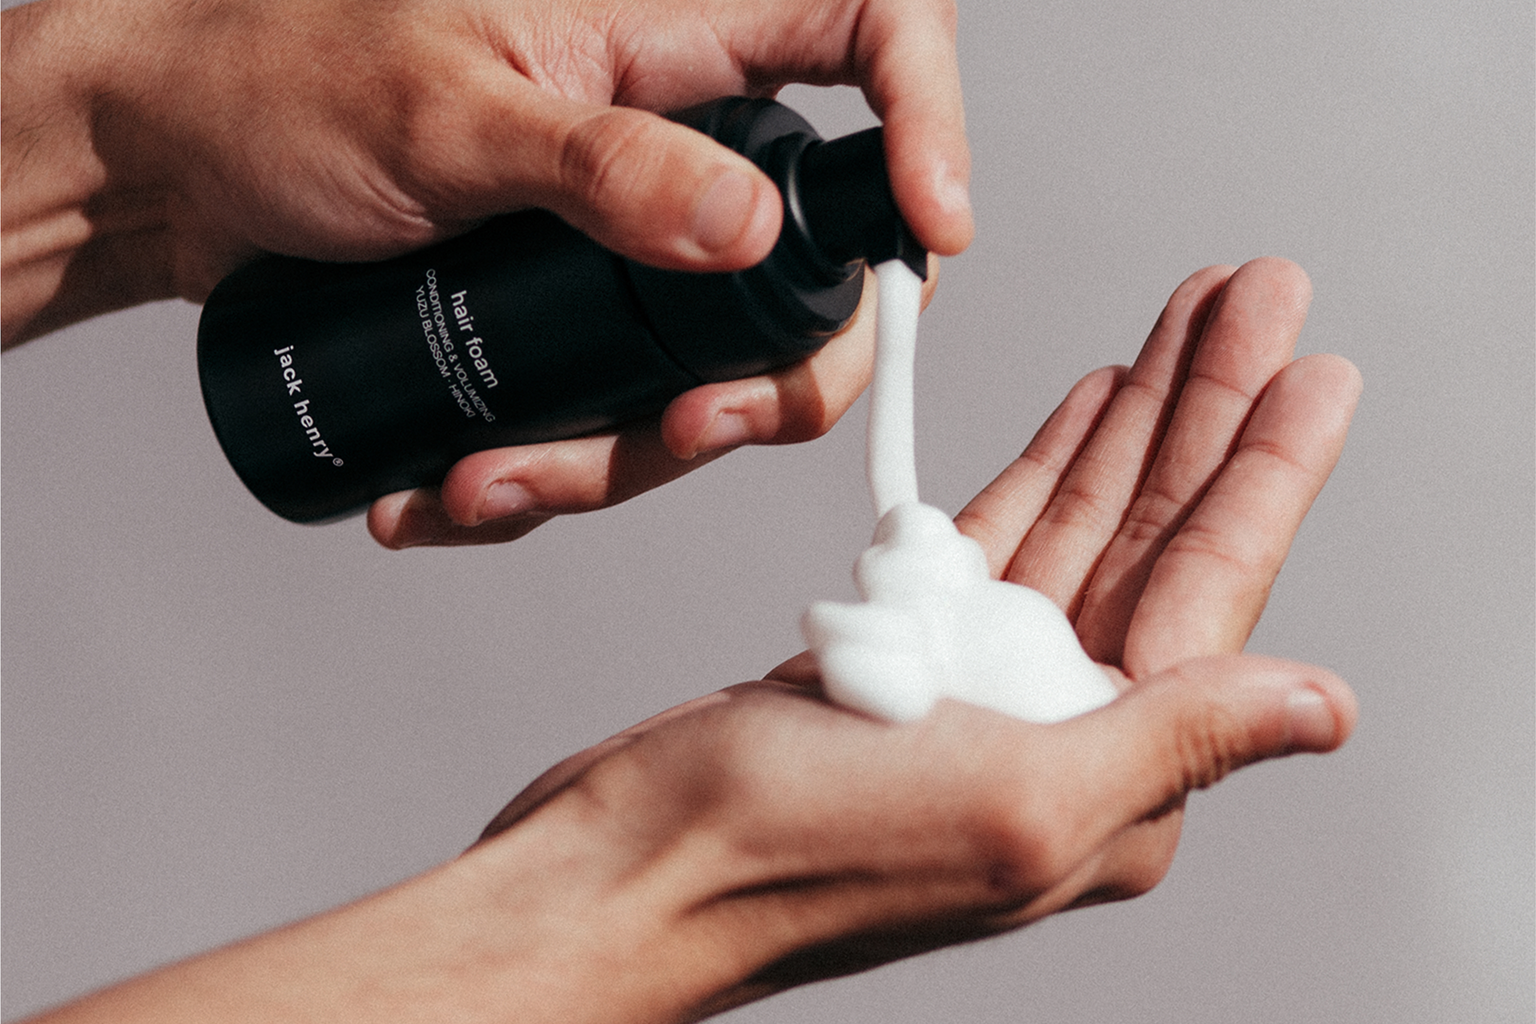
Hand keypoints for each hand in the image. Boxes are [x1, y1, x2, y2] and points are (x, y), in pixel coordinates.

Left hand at [3, 0, 966, 542]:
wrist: (171, 168)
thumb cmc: (280, 86)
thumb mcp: (445, 120)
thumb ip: (606, 164)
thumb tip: (749, 230)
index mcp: (666, 30)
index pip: (869, 29)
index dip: (929, 123)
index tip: (929, 236)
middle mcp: (671, 133)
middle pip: (808, 261)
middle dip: (768, 379)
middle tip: (683, 439)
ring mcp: (625, 233)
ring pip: (706, 362)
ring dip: (620, 459)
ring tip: (487, 486)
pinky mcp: (573, 309)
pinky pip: (612, 404)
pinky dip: (552, 469)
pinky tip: (454, 491)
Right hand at [474, 258, 1361, 1017]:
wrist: (627, 865)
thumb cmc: (780, 854)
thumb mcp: (1008, 802)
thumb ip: (1170, 743)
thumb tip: (1322, 710)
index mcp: (1106, 775)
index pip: (1212, 589)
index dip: (1267, 466)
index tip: (1309, 368)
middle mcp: (1060, 733)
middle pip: (1155, 536)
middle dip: (1208, 409)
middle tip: (1252, 299)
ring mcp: (982, 690)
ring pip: (1082, 526)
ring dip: (1134, 422)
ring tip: (1180, 327)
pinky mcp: (910, 659)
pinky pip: (1000, 542)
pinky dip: (1043, 469)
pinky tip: (1087, 410)